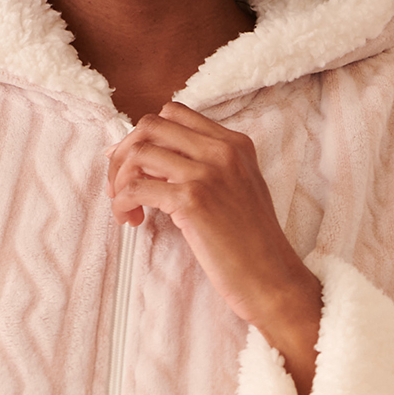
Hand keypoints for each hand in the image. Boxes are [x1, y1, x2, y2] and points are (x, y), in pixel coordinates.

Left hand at [106, 102, 322, 394]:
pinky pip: (137, 186)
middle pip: (151, 125)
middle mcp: (222, 151)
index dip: (146, 137)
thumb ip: (209, 169)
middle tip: (122, 185)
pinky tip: (131, 220)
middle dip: (125, 153)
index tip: (136, 166)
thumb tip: (153, 161)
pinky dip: (123, 202)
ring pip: (139, 152)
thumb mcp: (240, 191)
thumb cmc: (253, 247)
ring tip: (127, 207)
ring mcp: (208, 173)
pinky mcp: (193, 200)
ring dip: (120, 178)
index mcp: (236, 144)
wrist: (273, 281)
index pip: (175, 113)